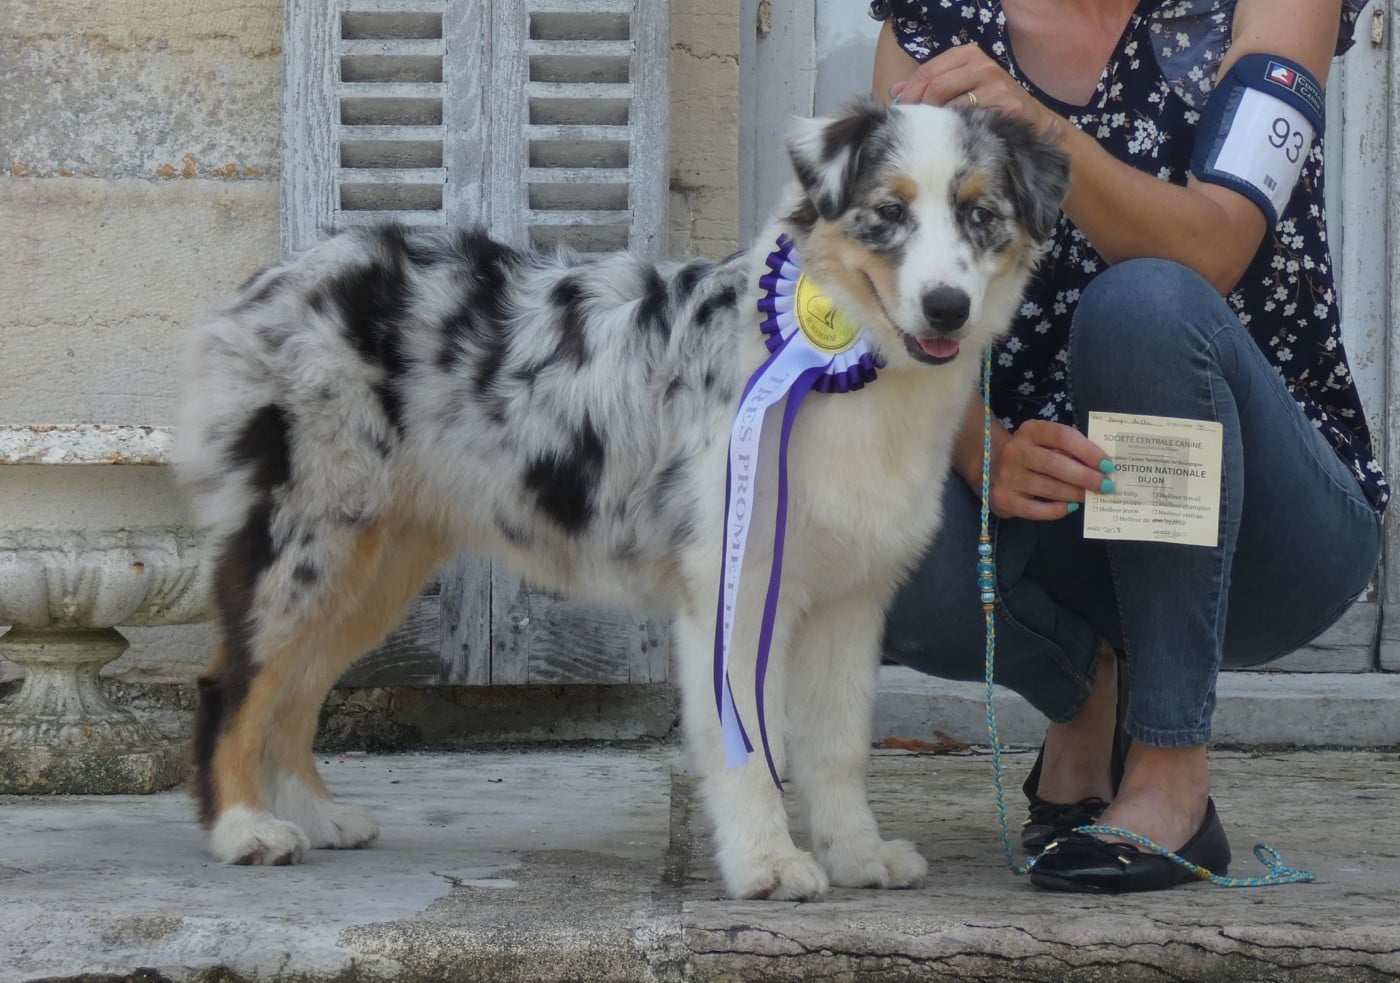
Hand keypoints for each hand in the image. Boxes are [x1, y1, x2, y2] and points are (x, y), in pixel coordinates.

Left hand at [890, 45, 1057, 134]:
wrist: (1032, 117)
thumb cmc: (989, 102)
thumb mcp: (960, 86)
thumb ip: (929, 85)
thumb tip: (895, 91)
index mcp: (968, 54)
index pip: (928, 71)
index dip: (910, 92)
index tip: (899, 111)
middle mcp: (983, 65)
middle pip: (936, 87)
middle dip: (920, 109)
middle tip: (912, 128)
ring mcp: (995, 86)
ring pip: (950, 106)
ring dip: (936, 124)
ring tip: (930, 136)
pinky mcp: (1005, 108)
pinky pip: (969, 122)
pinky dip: (956, 133)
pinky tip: (952, 141)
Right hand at [988, 420, 1112, 520]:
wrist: (988, 467)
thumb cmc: (1029, 453)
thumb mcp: (1043, 441)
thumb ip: (1067, 449)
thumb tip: (1101, 466)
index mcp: (1029, 431)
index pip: (1063, 436)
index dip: (1088, 451)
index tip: (1108, 464)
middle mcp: (1015, 451)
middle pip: (1057, 464)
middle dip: (1086, 477)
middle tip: (1107, 486)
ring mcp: (1007, 476)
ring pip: (1049, 488)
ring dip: (1075, 494)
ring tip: (1090, 496)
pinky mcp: (1003, 499)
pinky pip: (1035, 509)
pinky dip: (1056, 510)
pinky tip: (1070, 507)